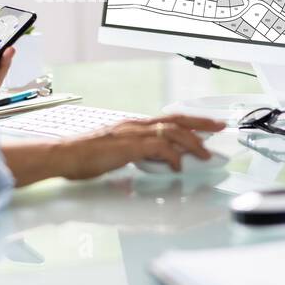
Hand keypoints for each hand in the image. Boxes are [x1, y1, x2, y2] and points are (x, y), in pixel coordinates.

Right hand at [59, 115, 225, 179]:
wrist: (64, 155)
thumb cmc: (84, 157)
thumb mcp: (117, 153)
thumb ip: (137, 154)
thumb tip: (156, 162)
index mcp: (133, 126)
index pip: (168, 119)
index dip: (190, 122)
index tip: (206, 127)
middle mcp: (135, 125)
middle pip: (176, 119)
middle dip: (201, 123)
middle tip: (220, 127)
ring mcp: (132, 133)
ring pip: (172, 130)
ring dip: (192, 141)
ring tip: (205, 153)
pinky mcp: (128, 145)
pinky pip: (158, 147)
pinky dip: (172, 156)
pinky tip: (178, 166)